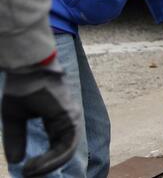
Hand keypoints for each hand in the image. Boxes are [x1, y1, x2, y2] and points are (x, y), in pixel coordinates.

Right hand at [2, 58, 77, 175]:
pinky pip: (67, 145)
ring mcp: (71, 119)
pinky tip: (35, 167)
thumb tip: (17, 162)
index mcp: (57, 120)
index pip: (56, 147)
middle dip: (46, 167)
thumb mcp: (14, 120)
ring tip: (30, 174)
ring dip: (48, 166)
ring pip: (66, 151)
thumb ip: (17, 139)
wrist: (27, 70)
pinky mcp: (70, 118)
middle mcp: (67, 121)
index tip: (27, 171)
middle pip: (63, 152)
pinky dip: (53, 159)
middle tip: (29, 177)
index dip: (44, 162)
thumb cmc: (21, 89)